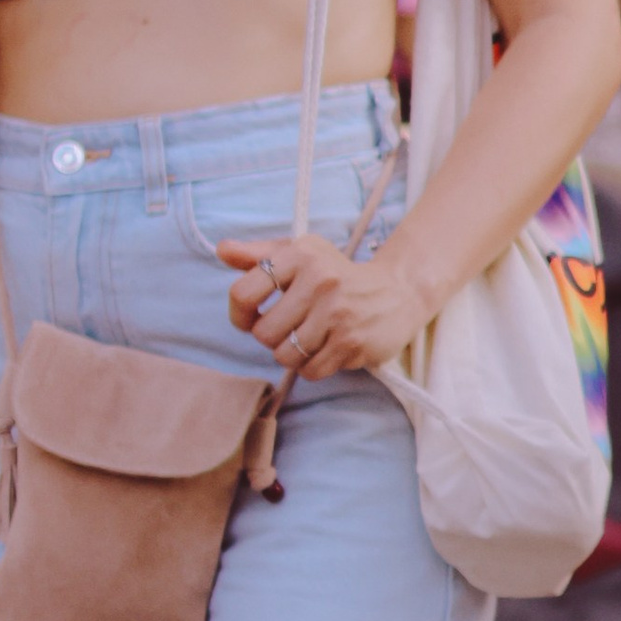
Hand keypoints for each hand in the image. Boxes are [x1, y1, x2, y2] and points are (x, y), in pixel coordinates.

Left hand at [219, 234, 424, 380]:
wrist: (399, 291)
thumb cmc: (338, 274)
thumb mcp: (302, 255)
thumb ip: (259, 255)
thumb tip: (222, 250)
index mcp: (300, 255)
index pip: (243, 293)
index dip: (240, 314)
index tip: (253, 316)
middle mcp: (320, 280)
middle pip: (263, 333)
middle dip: (273, 338)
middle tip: (293, 328)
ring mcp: (337, 312)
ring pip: (285, 355)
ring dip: (294, 354)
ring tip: (311, 339)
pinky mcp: (352, 341)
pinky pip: (311, 370)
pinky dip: (315, 366)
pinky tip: (329, 348)